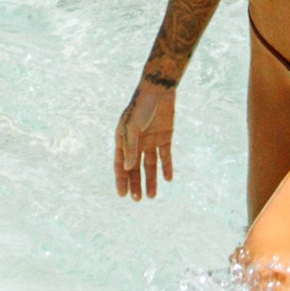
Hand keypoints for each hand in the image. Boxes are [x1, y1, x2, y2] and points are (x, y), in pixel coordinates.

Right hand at [115, 75, 178, 199]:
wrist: (159, 90)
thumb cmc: (141, 106)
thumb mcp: (132, 127)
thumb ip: (130, 147)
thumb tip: (128, 168)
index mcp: (123, 139)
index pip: (121, 164)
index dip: (121, 180)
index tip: (123, 195)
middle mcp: (136, 142)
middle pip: (135, 168)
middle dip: (136, 183)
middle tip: (138, 200)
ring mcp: (150, 140)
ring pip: (150, 165)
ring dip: (151, 180)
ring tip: (152, 196)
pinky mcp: (165, 137)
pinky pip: (165, 156)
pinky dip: (166, 167)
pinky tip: (168, 179)